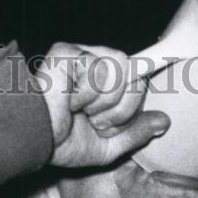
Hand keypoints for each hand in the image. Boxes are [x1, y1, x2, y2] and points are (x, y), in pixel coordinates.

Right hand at [33, 42, 170, 167]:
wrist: (34, 142)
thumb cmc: (61, 143)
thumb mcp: (107, 146)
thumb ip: (136, 133)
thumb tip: (164, 123)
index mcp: (105, 82)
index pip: (139, 82)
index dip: (128, 108)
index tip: (103, 124)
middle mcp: (96, 64)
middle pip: (136, 77)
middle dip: (118, 110)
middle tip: (91, 120)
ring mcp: (82, 54)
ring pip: (121, 71)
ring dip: (102, 103)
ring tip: (79, 111)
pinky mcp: (68, 51)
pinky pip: (99, 70)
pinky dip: (86, 95)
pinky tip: (68, 100)